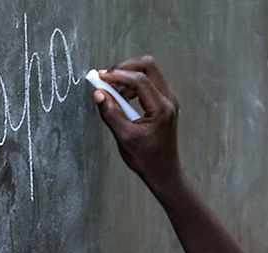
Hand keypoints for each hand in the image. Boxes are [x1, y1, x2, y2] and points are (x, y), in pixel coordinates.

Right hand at [92, 56, 181, 186]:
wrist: (163, 172)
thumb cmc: (147, 159)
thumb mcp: (125, 137)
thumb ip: (111, 113)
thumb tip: (98, 93)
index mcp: (161, 109)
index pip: (140, 80)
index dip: (118, 75)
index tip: (100, 78)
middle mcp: (168, 100)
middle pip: (148, 66)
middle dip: (125, 67)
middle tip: (106, 78)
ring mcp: (168, 100)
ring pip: (149, 72)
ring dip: (128, 75)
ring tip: (112, 90)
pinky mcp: (163, 103)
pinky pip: (149, 83)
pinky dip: (133, 84)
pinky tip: (122, 97)